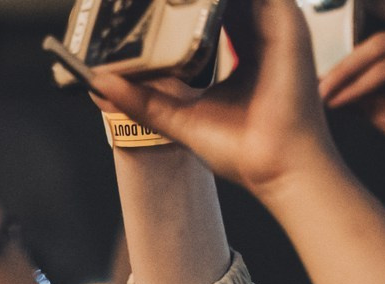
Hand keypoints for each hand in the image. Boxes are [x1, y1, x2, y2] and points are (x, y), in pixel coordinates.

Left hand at [91, 0, 344, 202]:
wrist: (275, 166)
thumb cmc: (240, 149)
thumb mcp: (175, 116)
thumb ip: (139, 98)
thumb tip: (98, 82)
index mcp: (240, 49)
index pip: (206, 13)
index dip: (177, 7)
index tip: (138, 5)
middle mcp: (259, 32)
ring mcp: (274, 24)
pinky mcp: (286, 22)